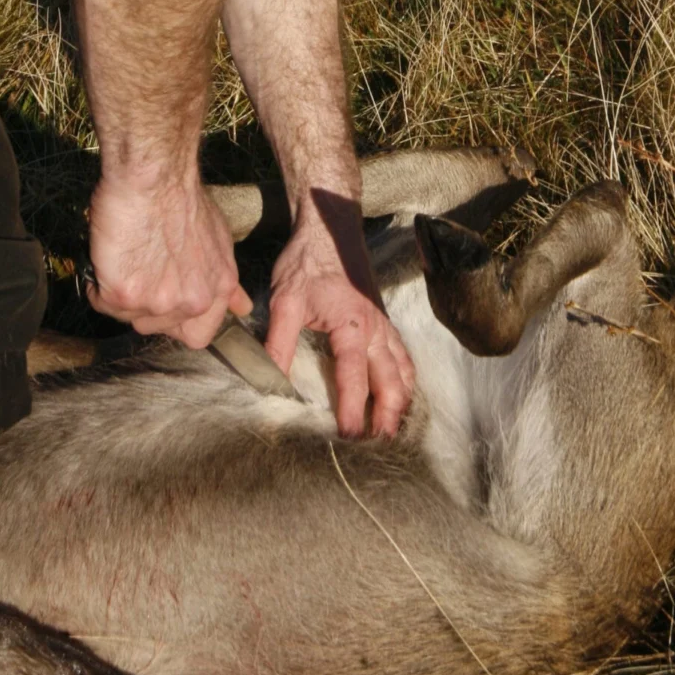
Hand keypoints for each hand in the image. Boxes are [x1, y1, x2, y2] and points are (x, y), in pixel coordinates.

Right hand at [85, 173, 252, 344]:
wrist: (154, 176)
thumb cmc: (182, 197)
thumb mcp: (220, 241)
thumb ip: (225, 280)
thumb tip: (242, 307)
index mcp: (218, 289)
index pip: (198, 336)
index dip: (175, 322)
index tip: (163, 300)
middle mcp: (193, 301)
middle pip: (155, 327)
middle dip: (143, 303)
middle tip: (140, 268)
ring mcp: (158, 302)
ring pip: (127, 317)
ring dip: (121, 292)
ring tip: (126, 256)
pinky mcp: (124, 295)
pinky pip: (100, 301)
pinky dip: (98, 281)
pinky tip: (110, 254)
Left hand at [264, 189, 415, 437]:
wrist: (330, 228)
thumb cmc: (306, 263)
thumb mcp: (285, 301)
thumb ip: (279, 343)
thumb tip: (269, 381)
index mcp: (351, 325)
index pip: (355, 376)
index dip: (353, 409)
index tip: (348, 437)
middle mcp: (375, 329)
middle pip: (391, 380)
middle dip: (388, 415)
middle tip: (380, 446)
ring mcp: (384, 325)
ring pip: (403, 370)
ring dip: (401, 402)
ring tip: (394, 431)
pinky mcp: (384, 322)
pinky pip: (403, 357)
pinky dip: (405, 381)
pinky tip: (400, 397)